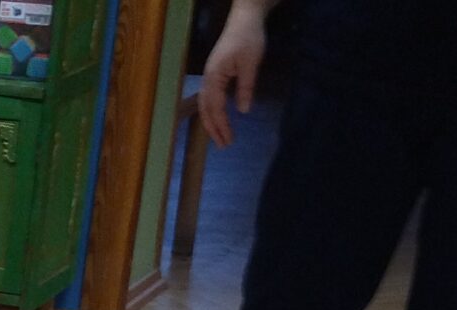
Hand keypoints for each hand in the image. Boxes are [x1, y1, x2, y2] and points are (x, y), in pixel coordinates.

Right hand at [198, 4, 266, 148]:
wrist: (244, 17)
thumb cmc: (249, 37)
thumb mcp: (251, 63)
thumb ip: (246, 87)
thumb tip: (244, 111)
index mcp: (215, 76)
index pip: (216, 107)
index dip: (222, 125)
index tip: (229, 139)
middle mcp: (208, 78)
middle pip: (205, 109)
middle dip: (213, 129)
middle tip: (223, 145)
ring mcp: (209, 76)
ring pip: (205, 105)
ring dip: (211, 122)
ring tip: (219, 136)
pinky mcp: (214, 73)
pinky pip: (209, 98)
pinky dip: (212, 111)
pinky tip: (219, 118)